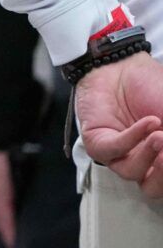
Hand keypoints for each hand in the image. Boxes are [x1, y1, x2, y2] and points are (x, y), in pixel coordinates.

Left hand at [78, 53, 162, 197]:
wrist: (124, 66)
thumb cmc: (153, 90)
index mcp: (161, 160)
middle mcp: (142, 162)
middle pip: (153, 189)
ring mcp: (119, 155)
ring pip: (133, 173)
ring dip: (149, 155)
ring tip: (161, 136)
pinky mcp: (98, 144)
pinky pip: (114, 150)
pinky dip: (133, 138)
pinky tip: (148, 124)